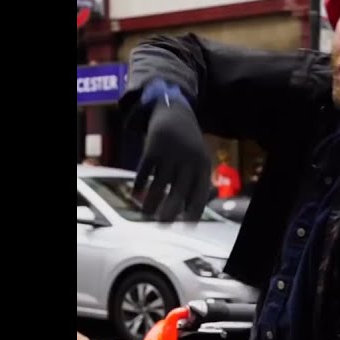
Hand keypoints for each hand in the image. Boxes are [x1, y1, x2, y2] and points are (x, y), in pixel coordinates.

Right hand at [134, 100, 211, 221]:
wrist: (175, 112)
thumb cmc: (189, 144)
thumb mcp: (199, 160)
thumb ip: (196, 183)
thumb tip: (189, 214)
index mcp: (202, 166)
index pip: (200, 194)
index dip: (193, 213)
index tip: (185, 227)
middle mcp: (187, 161)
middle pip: (178, 192)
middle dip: (169, 211)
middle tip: (162, 225)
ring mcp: (170, 154)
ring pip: (158, 185)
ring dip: (151, 202)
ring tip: (146, 214)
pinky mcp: (152, 148)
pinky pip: (144, 171)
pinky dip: (139, 184)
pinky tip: (136, 193)